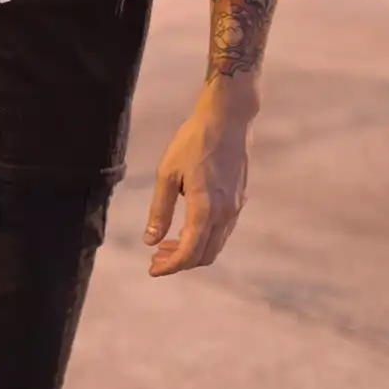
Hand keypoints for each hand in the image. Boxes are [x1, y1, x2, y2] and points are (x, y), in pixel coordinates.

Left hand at [144, 81, 254, 276]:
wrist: (227, 119)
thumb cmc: (193, 141)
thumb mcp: (166, 173)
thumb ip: (159, 210)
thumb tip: (149, 241)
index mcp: (205, 208)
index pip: (188, 252)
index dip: (169, 266)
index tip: (152, 269)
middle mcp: (224, 213)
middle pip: (203, 255)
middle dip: (178, 262)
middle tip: (155, 257)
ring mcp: (235, 208)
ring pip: (215, 246)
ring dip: (191, 252)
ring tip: (165, 244)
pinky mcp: (238, 201)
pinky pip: (222, 232)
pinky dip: (203, 240)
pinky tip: (185, 229)